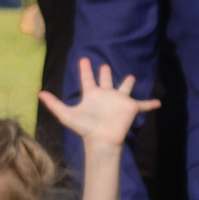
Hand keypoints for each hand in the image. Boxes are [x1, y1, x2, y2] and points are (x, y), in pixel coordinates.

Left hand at [38, 56, 161, 148]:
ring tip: (131, 76)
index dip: (85, 70)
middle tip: (104, 64)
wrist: (101, 140)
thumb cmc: (85, 128)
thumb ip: (54, 104)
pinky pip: (143, 104)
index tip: (83, 59)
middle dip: (105, 72)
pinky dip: (151, 104)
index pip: (87, 79)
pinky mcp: (130, 108)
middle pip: (105, 80)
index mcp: (91, 95)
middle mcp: (105, 95)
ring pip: (124, 88)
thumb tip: (39, 93)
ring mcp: (118, 101)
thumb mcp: (66, 115)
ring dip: (127, 83)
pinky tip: (159, 102)